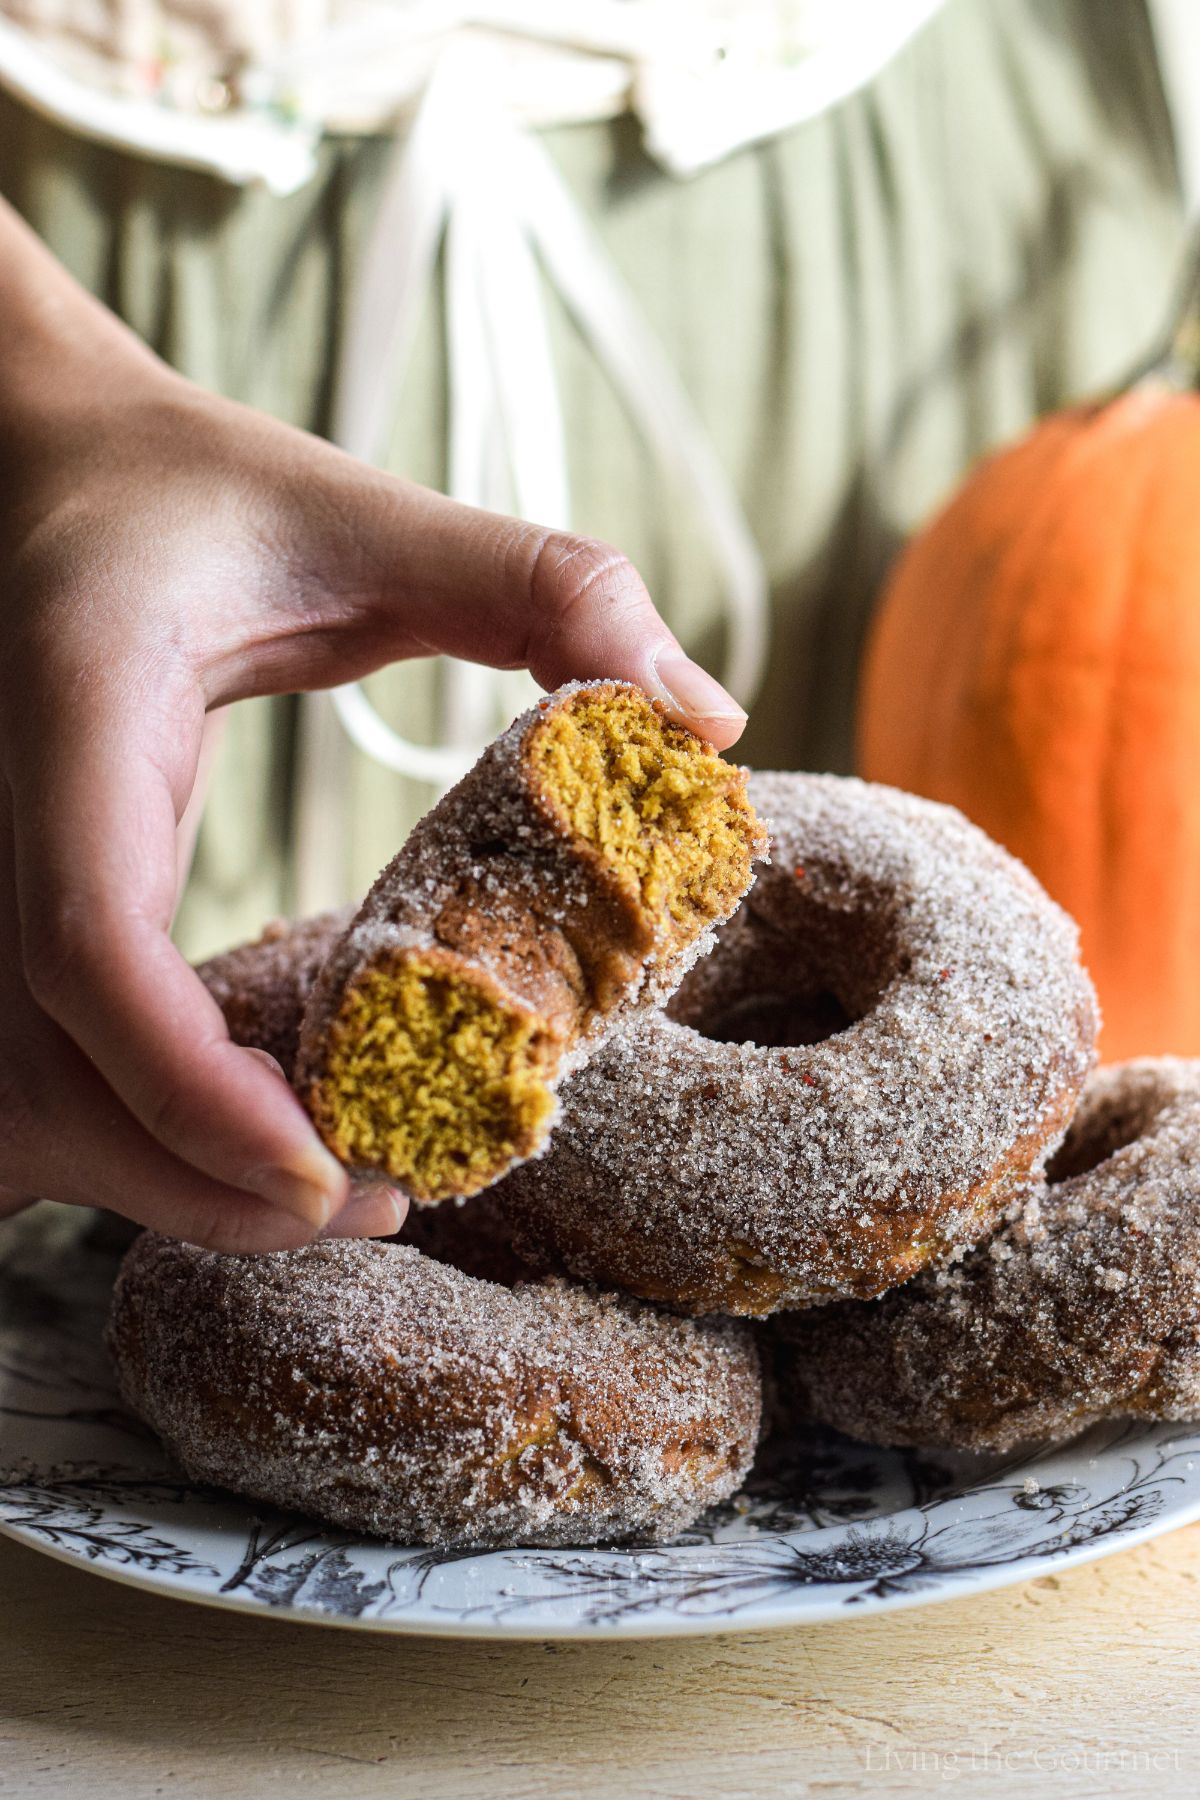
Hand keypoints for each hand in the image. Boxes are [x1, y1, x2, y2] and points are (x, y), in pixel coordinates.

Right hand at [0, 200, 746, 1251]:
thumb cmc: (193, 490)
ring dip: (169, 1168)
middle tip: (379, 1200)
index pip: (88, 938)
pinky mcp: (16, 895)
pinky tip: (266, 1112)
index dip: (192, 1085)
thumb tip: (708, 719)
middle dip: (197, 1174)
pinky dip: (149, 1116)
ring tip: (338, 1178)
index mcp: (83, 712)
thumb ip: (543, 587)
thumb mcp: (368, 514)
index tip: (329, 1167)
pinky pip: (51, 1054)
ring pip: (31, 1089)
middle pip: (48, 1068)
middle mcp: (8, 807)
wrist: (39, 472)